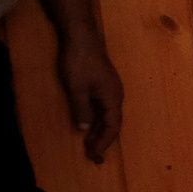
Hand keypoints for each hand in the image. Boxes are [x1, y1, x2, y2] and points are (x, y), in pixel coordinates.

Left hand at [59, 27, 124, 163]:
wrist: (81, 36)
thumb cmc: (79, 62)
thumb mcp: (76, 89)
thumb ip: (81, 110)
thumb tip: (84, 129)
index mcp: (112, 98)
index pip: (112, 127)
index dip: (104, 142)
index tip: (95, 155)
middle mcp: (116, 95)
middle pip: (113, 123)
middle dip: (103, 140)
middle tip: (93, 155)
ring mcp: (110, 88)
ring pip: (108, 115)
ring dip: (100, 130)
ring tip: (89, 143)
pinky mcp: (103, 83)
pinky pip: (104, 107)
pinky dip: (97, 119)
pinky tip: (88, 122)